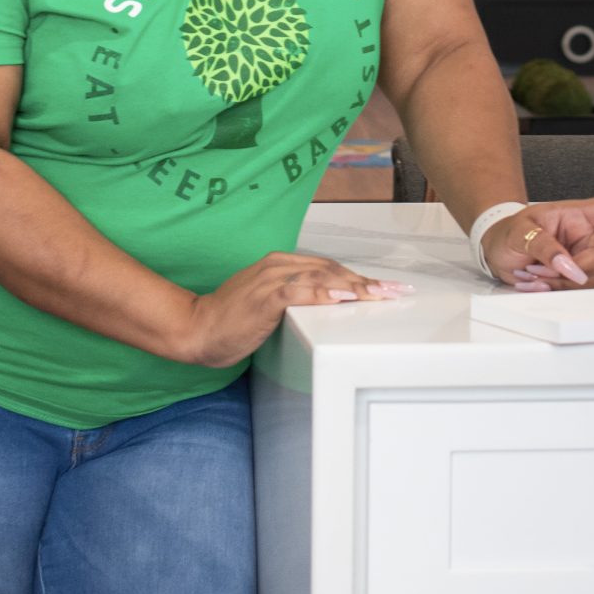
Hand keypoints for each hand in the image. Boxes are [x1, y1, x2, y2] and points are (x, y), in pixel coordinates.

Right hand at [178, 250, 410, 366]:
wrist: (198, 328)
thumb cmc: (232, 320)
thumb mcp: (268, 304)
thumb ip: (294, 297)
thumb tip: (324, 304)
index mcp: (280, 265)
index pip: (328, 268)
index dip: (358, 277)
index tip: (385, 287)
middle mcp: (278, 266)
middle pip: (332, 270)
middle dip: (366, 282)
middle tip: (395, 291)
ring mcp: (271, 280)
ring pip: (322, 278)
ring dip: (355, 287)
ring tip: (380, 295)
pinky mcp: (265, 297)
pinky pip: (300, 293)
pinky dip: (324, 294)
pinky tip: (343, 298)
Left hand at [480, 197, 593, 291]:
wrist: (496, 249)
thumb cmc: (510, 231)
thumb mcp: (521, 232)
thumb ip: (546, 247)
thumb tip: (570, 267)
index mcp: (578, 215)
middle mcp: (586, 237)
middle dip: (575, 270)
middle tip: (541, 270)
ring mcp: (583, 258)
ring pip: (592, 279)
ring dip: (562, 283)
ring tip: (532, 275)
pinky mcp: (575, 278)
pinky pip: (578, 291)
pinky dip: (556, 290)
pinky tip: (535, 283)